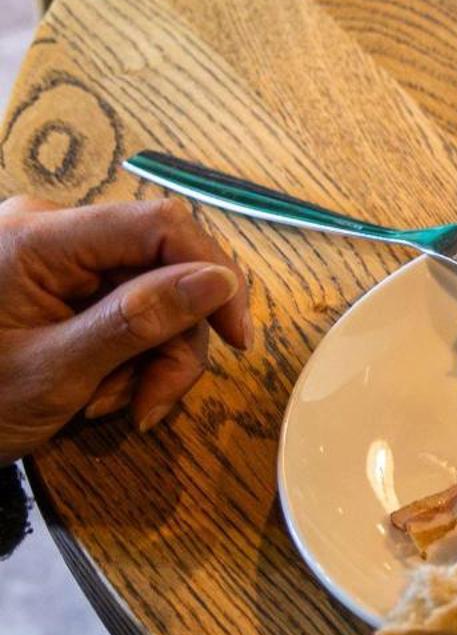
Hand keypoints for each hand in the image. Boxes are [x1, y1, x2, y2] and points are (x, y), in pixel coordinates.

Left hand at [0, 196, 250, 460]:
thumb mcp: (53, 374)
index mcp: (42, 236)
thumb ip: (136, 322)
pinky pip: (125, 306)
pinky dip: (126, 356)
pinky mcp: (60, 283)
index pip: (160, 225)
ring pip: (151, 293)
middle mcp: (54, 230)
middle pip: (161, 267)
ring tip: (109, 410)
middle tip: (150, 406)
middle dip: (170, 341)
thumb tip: (221, 280)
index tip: (236, 338)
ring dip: (148, 359)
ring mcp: (57, 257)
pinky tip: (97, 394)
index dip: (213, 274)